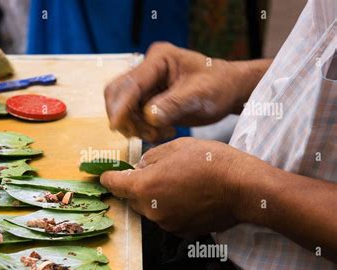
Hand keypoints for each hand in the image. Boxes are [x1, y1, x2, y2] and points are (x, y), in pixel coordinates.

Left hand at [100, 137, 257, 238]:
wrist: (241, 187)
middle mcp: (152, 210)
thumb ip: (149, 159)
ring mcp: (167, 224)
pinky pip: (168, 218)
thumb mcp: (174, 147)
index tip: (104, 176)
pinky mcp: (182, 232)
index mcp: (144, 187)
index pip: (114, 184)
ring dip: (156, 198)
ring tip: (179, 182)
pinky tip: (189, 196)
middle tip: (157, 172)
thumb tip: (140, 168)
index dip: (108, 178)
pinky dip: (172, 209)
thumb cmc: (209, 162)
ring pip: (151, 209)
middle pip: (133, 199)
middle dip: (138, 186)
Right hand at [104, 42, 268, 142]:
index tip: (117, 126)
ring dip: (136, 127)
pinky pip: (133, 118)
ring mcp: (146, 86)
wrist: (228, 91)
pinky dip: (143, 129)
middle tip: (146, 133)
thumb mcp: (200, 94)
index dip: (121, 105)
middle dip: (125, 117)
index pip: (132, 83)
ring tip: (162, 133)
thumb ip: (174, 104)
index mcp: (159, 59)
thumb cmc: (219, 86)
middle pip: (118, 93)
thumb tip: (149, 117)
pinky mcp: (147, 100)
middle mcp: (148, 70)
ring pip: (124, 109)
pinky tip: (163, 132)